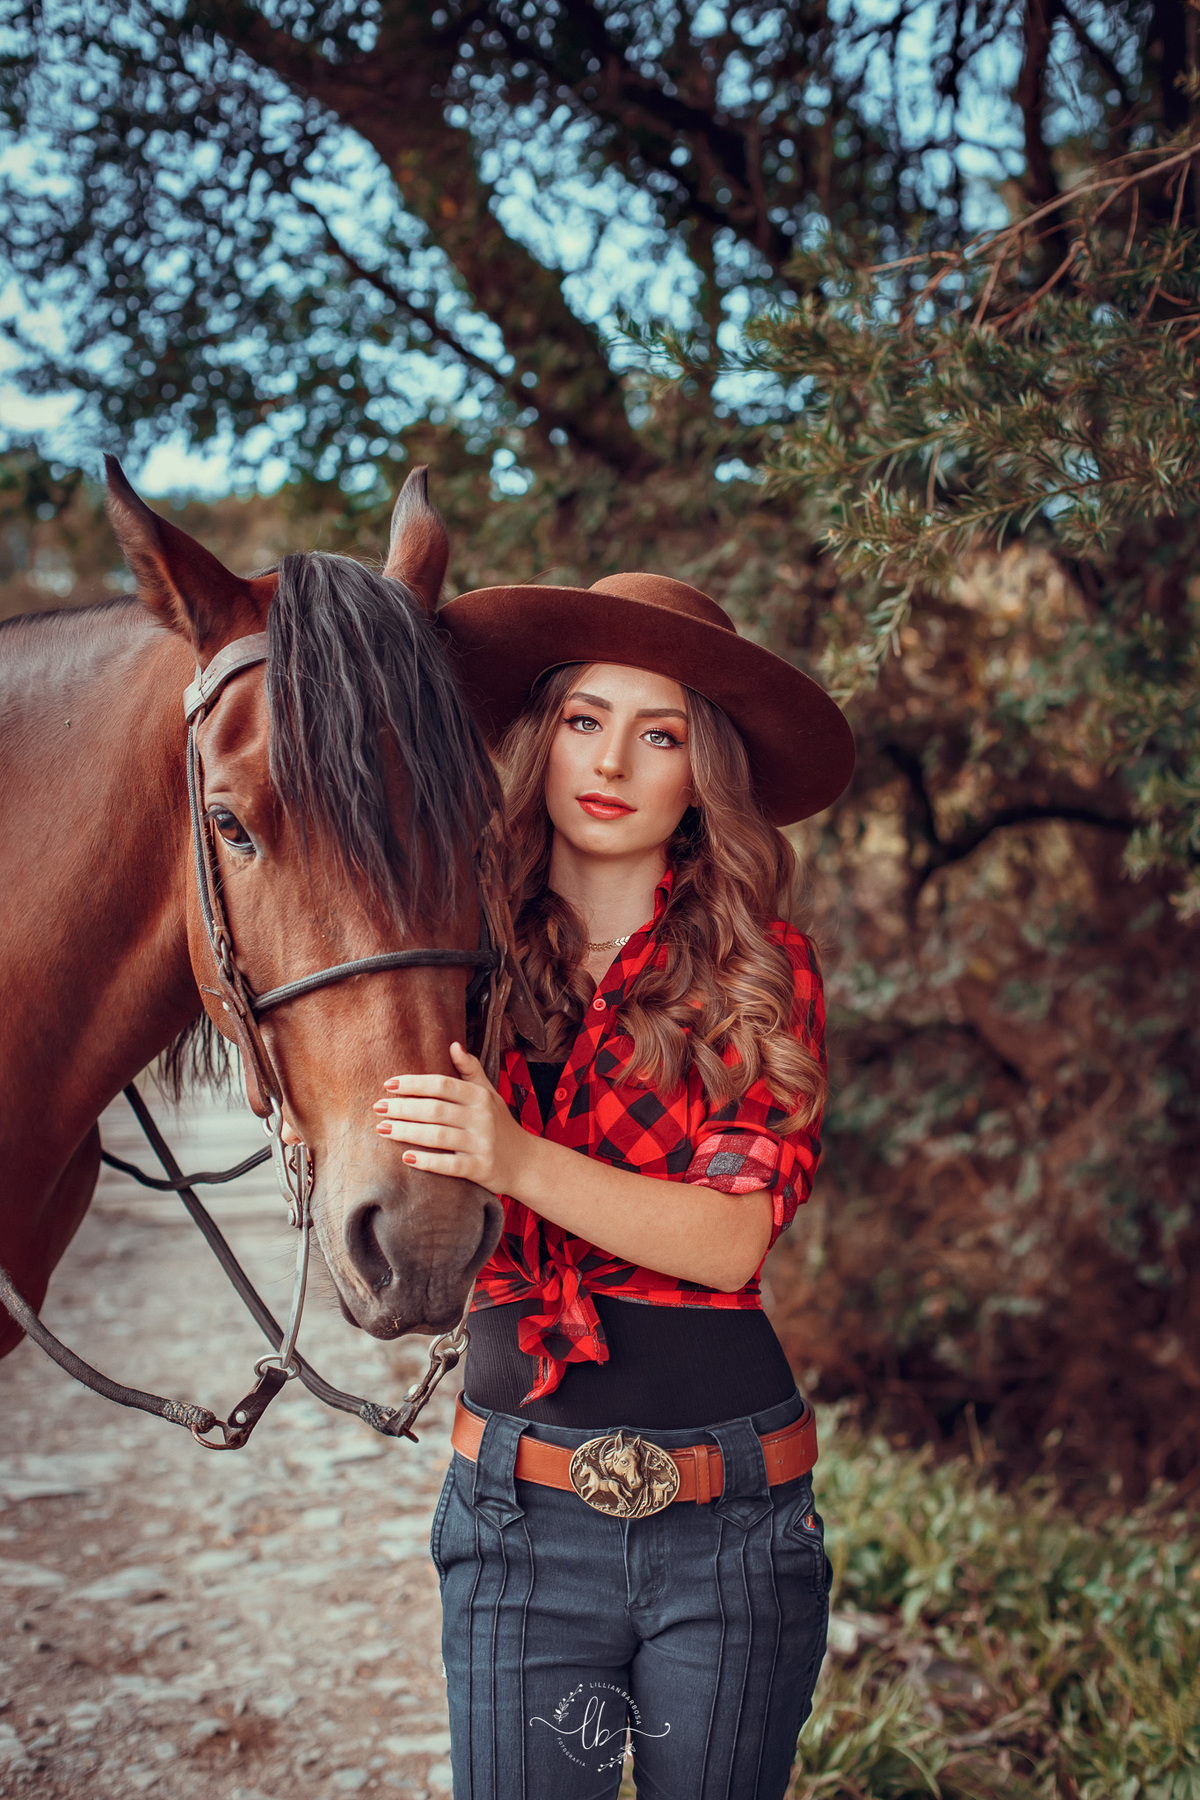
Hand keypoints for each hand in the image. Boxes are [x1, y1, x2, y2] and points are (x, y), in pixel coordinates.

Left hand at [372, 1042, 532, 1194]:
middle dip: (402, 1108)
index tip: (389, 1084)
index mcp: (480, 1096)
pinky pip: (450, 1165)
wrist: (527, 1162)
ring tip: (382, 1129)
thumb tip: (453, 1044)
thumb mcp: (489, 1094)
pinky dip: (427, 1161)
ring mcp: (481, 1144)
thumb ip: (470, 1070)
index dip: (414, 1084)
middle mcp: (481, 1118)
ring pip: (438, 1136)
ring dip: (407, 1132)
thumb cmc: (500, 1124)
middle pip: (435, 1110)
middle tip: (377, 1108)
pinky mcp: (480, 1168)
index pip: (442, 1085)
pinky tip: (406, 1157)